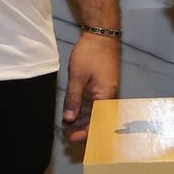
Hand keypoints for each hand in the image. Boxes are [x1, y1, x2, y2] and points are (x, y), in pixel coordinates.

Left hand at [61, 31, 120, 145]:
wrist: (102, 34)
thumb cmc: (90, 54)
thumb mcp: (78, 77)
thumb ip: (73, 99)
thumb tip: (69, 119)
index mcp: (105, 97)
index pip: (96, 123)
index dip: (84, 133)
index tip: (70, 138)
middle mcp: (108, 97)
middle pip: (96, 119)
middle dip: (81, 128)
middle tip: (65, 134)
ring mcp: (105, 91)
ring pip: (94, 111)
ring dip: (81, 119)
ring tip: (66, 125)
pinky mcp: (102, 85)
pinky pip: (94, 102)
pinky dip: (83, 108)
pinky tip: (73, 112)